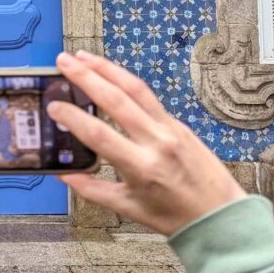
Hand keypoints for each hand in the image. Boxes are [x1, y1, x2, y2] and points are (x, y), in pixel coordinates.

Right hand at [46, 50, 245, 235]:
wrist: (220, 215)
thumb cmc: (174, 216)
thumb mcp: (129, 209)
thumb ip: (93, 190)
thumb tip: (64, 174)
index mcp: (141, 168)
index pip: (99, 135)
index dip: (73, 118)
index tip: (53, 106)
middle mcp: (156, 141)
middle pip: (116, 100)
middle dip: (86, 77)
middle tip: (63, 61)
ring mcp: (169, 128)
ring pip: (134, 88)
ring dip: (106, 68)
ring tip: (82, 56)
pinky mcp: (178, 122)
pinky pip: (148, 95)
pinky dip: (125, 80)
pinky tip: (109, 72)